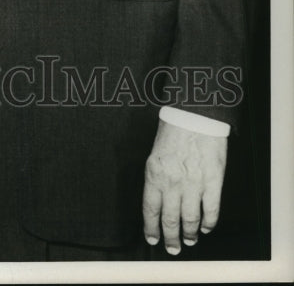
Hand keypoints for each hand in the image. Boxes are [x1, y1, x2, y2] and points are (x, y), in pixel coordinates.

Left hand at [142, 118, 227, 254]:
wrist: (195, 115)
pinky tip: (205, 228)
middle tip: (172, 248)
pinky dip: (208, 223)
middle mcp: (172, 182)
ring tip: (188, 241)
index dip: (151, 228)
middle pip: (170, 219)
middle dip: (170, 238)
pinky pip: (211, 210)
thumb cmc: (173, 130)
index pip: (150, 210)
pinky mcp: (213, 181)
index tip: (152, 239)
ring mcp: (194, 183)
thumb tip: (158, 202)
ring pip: (190, 219)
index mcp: (154, 174)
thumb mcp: (154, 154)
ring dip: (189, 234)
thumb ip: (156, 178)